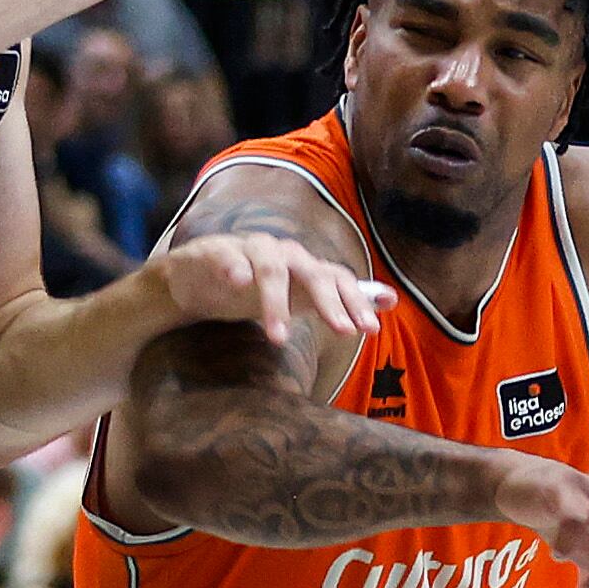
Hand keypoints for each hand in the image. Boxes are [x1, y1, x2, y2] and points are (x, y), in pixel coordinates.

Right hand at [159, 233, 393, 345]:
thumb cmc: (256, 290)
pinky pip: (227, 255)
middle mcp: (282, 253)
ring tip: (279, 338)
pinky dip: (234, 266)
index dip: (356, 302)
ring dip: (276, 303)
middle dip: (328, 302)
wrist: (196, 280)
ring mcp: (248, 249)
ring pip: (270, 269)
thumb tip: (392, 298)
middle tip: (341, 331)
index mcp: (304, 266)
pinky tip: (238, 282)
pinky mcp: (214, 252)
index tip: (369, 330)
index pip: (338, 278)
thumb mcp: (302, 298)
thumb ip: (342, 299)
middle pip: (311, 272)